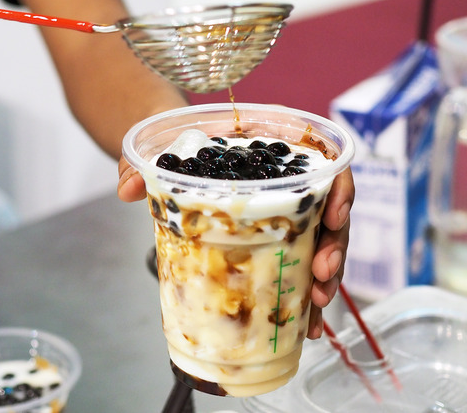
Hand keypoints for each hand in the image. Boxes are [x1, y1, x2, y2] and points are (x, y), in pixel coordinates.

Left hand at [119, 162, 355, 339]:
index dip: (339, 189)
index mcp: (275, 146)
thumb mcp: (161, 148)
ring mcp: (288, 211)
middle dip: (334, 246)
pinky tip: (307, 321)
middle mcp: (291, 179)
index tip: (334, 215)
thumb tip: (127, 188)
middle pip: (331, 211)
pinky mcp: (277, 238)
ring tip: (317, 307)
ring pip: (322, 242)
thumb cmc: (180, 144)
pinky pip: (301, 263)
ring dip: (326, 277)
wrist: (174, 153)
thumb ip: (140, 162)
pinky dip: (306, 292)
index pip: (324, 162)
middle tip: (322, 276)